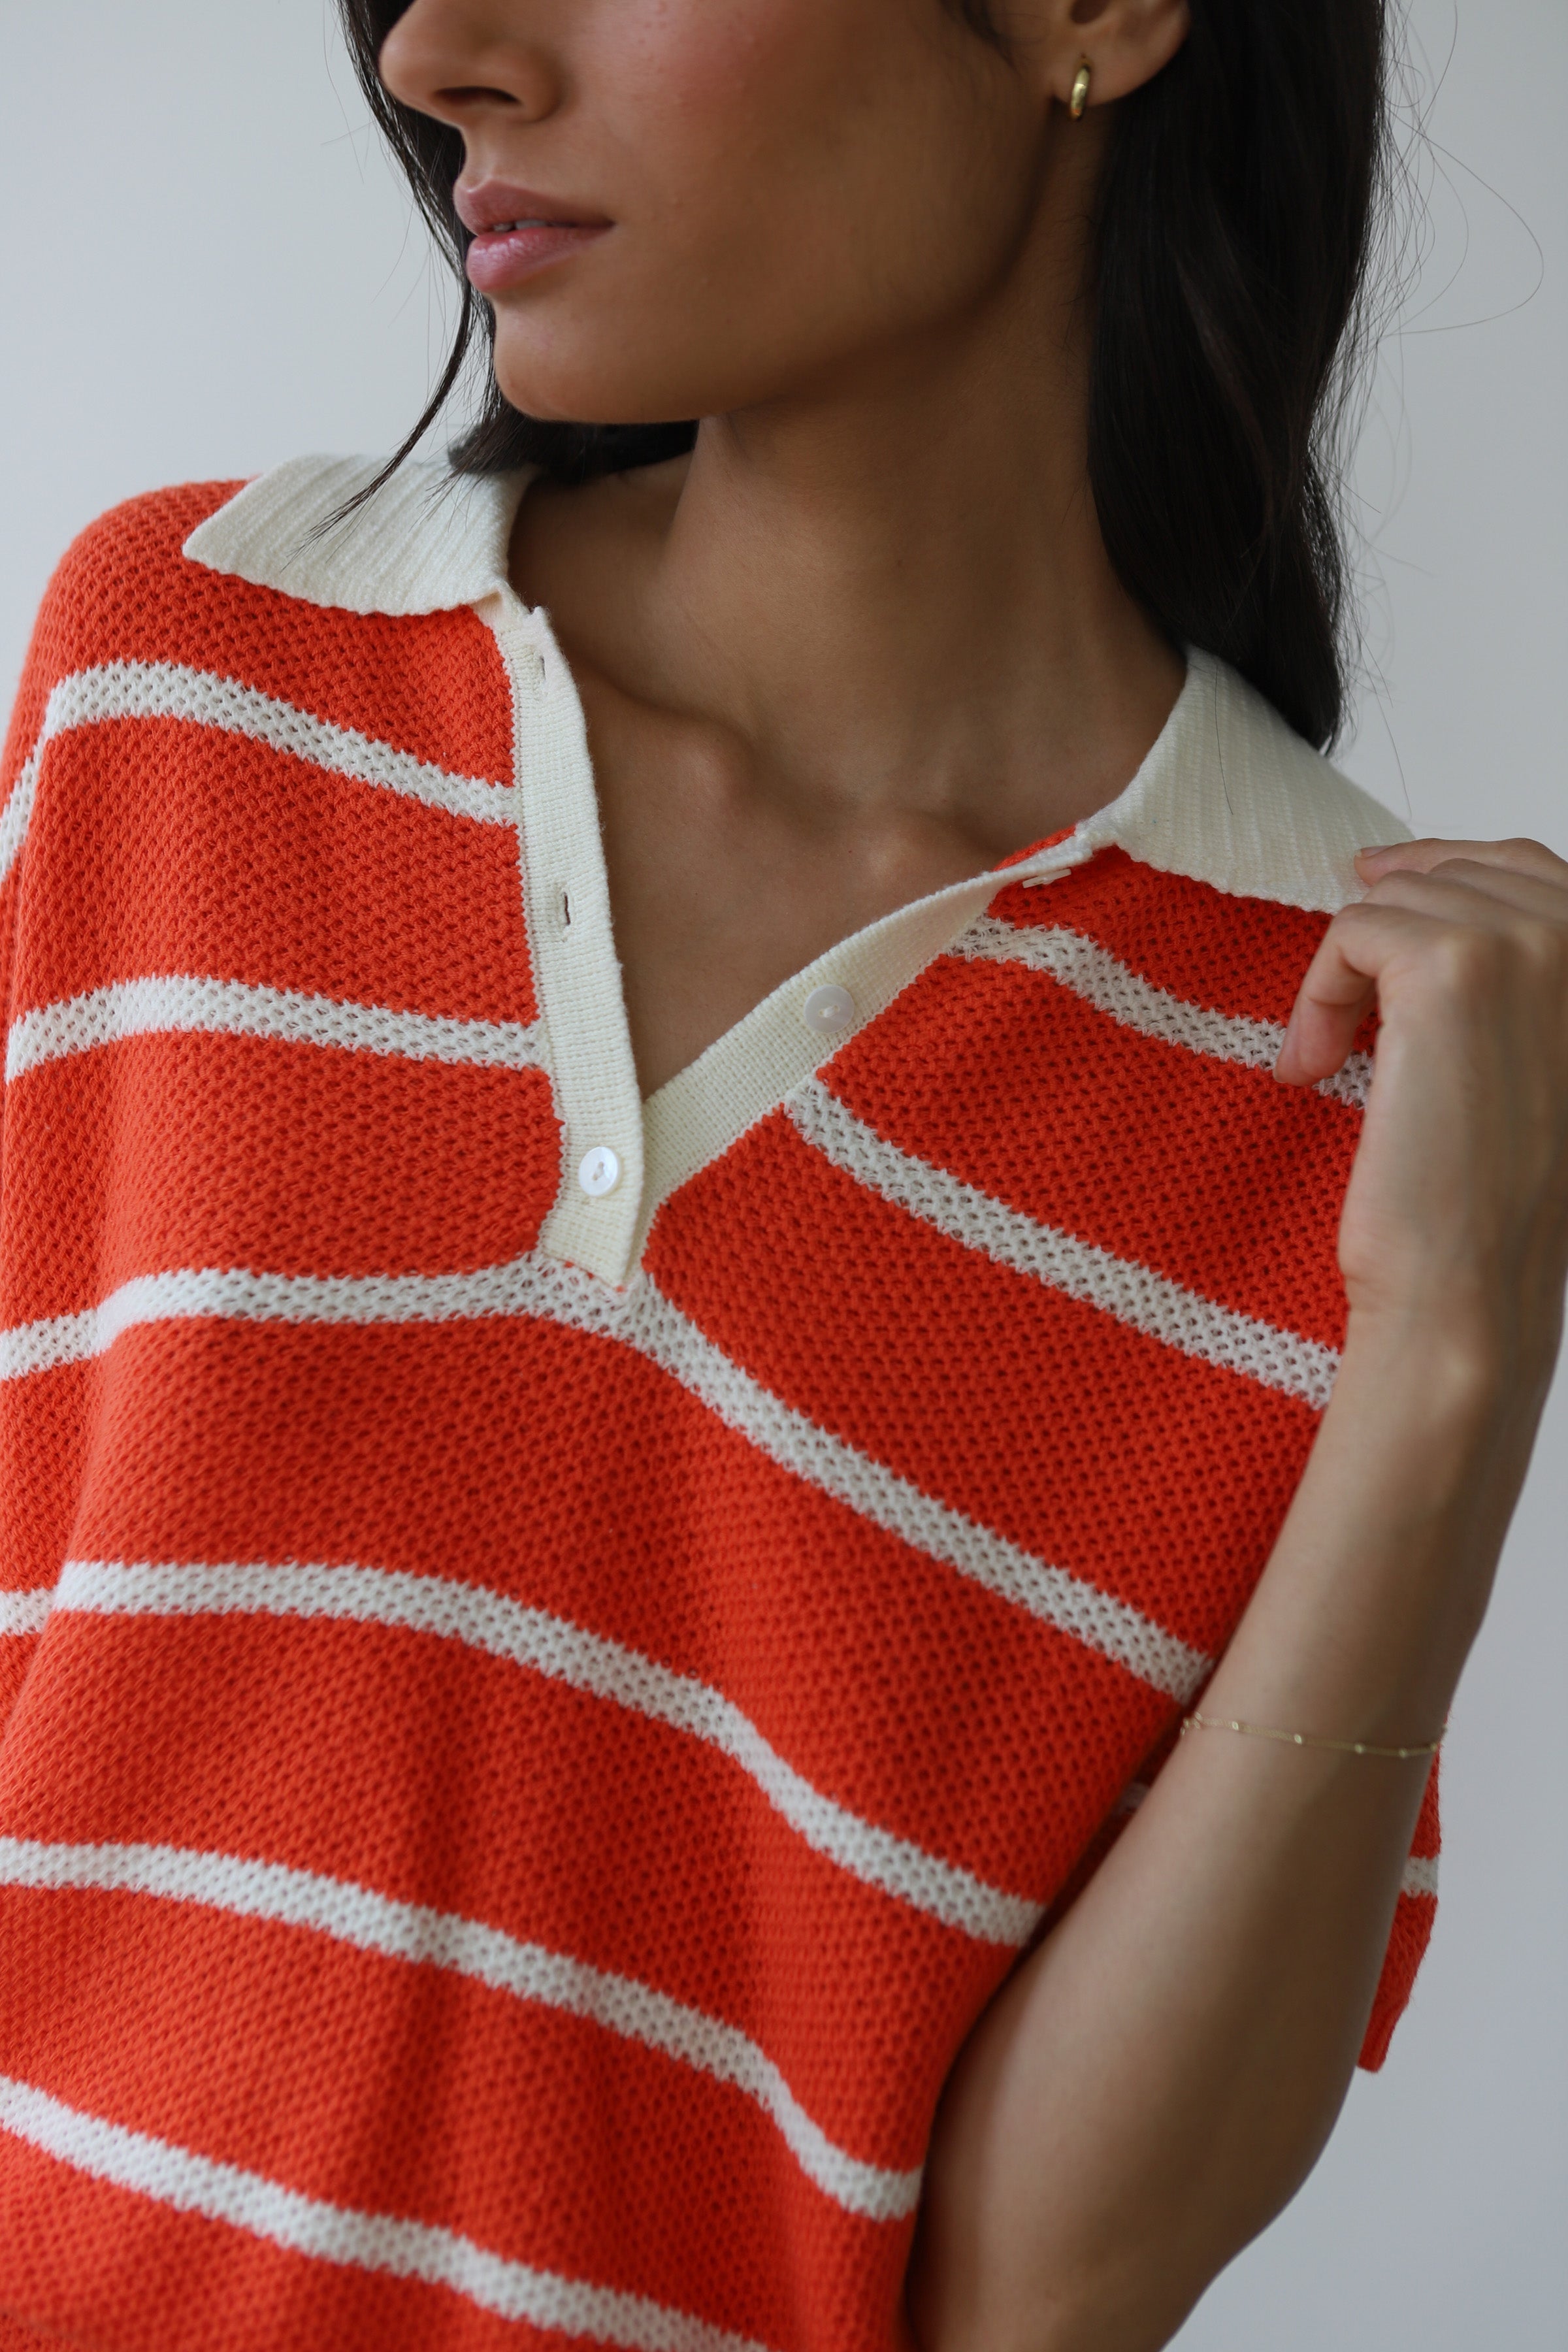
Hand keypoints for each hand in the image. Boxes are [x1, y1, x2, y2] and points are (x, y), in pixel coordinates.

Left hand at [1275, 839, 1567, 1391]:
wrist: (1466, 1285)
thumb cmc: (1485, 1199)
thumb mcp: (1521, 1057)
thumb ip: (1503, 973)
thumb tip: (1390, 871)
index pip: (1524, 866)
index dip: (1438, 871)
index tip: (1372, 893)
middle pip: (1450, 874)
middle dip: (1380, 940)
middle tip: (1343, 1024)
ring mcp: (1528, 944)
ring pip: (1394, 903)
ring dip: (1342, 980)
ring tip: (1331, 1062)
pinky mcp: (1451, 964)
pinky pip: (1350, 931)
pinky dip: (1315, 996)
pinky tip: (1313, 1068)